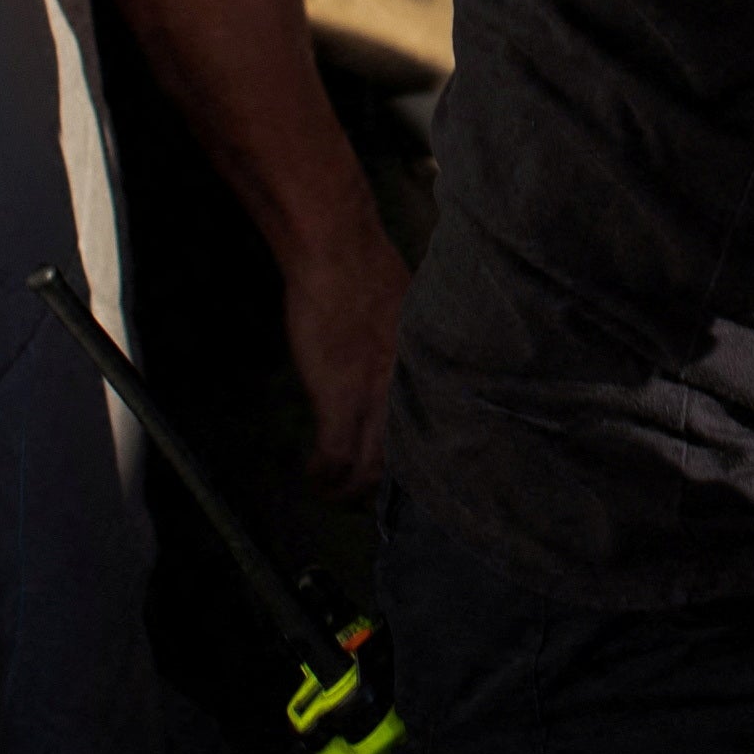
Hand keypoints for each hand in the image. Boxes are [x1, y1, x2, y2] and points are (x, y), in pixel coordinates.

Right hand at [282, 221, 412, 496]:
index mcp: (431, 373)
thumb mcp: (411, 319)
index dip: (423, 462)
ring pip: (371, 469)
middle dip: (386, 487)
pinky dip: (323, 477)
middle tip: (367, 498)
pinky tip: (313, 478)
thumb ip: (411, 353)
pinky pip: (335, 457)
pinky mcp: (340, 398)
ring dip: (350, 490)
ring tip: (335, 496)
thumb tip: (407, 369)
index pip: (440, 435)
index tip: (409, 476)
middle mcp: (411, 391)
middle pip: (410, 461)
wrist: (340, 256)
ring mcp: (376, 397)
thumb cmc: (370, 275)